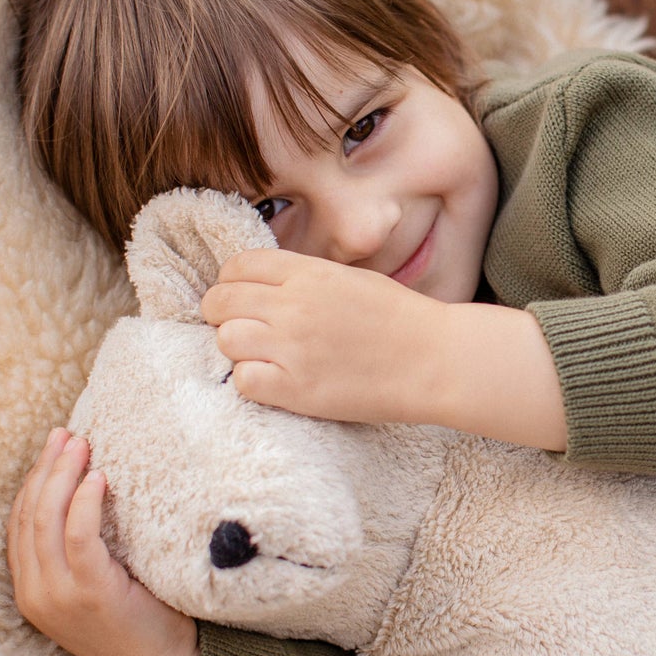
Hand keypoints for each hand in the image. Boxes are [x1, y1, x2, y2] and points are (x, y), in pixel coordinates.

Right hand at [7, 427, 197, 655]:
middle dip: (44, 470)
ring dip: (61, 476)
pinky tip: (98, 479)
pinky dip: (83, 503)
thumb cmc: (142, 622)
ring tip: (80, 444)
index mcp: (32, 592)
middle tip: (65, 435)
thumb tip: (95, 492)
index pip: (20, 525)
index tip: (52, 449)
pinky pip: (77, 538)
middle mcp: (35, 594)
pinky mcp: (88, 593)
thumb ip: (84, 553)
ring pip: (46, 521)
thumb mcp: (100, 586)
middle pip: (28, 517)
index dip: (33, 483)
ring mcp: (57, 596)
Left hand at [202, 249, 568, 449]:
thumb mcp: (351, 278)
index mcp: (308, 272)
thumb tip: (264, 286)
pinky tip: (276, 381)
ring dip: (238, 349)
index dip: (230, 283)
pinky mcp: (296, 388)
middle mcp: (293, 305)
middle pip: (219, 302)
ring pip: (225, 340)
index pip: (237, 267)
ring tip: (263, 357)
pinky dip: (253, 382)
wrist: (435, 360)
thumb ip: (305, 277)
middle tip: (243, 330)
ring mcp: (292, 347)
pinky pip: (243, 380)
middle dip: (223, 315)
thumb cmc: (401, 319)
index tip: (240, 298)